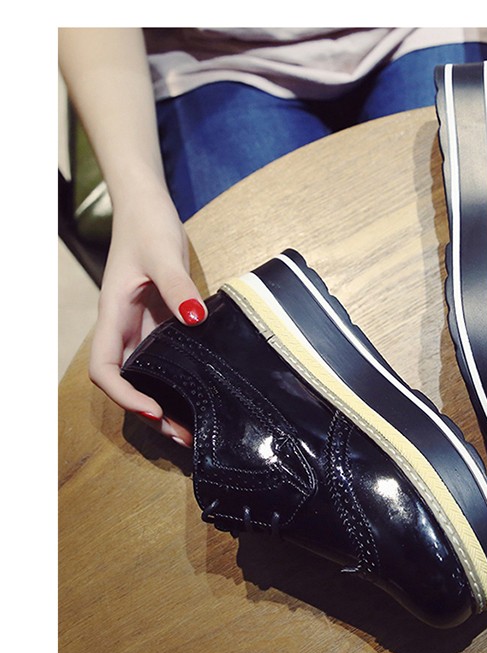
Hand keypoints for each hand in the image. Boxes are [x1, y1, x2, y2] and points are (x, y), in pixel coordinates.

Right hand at [88, 183, 204, 446]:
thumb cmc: (147, 224)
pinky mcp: (163, 320)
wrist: (148, 207)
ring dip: (167, 400)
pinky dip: (181, 379)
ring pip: (149, 374)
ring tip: (197, 424)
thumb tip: (194, 319)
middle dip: (150, 411)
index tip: (152, 410)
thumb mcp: (163, 253)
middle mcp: (125, 327)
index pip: (104, 367)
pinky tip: (203, 390)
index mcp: (114, 315)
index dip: (123, 394)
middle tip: (185, 434)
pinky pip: (168, 357)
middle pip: (127, 381)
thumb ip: (177, 286)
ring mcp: (144, 326)